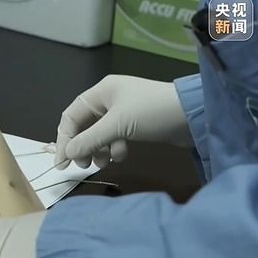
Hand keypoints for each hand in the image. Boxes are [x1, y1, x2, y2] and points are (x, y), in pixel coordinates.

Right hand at [54, 75, 192, 169]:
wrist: (194, 114)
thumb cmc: (151, 112)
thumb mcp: (117, 126)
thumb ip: (89, 140)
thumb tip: (68, 154)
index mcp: (101, 92)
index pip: (71, 116)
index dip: (64, 138)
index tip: (63, 162)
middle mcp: (109, 99)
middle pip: (84, 126)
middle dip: (82, 146)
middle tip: (84, 165)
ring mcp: (123, 112)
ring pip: (99, 134)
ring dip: (98, 150)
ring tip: (103, 163)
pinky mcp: (135, 124)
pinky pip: (115, 137)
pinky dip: (114, 148)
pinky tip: (122, 155)